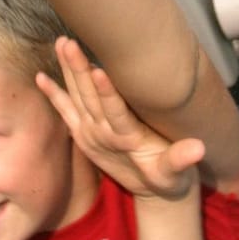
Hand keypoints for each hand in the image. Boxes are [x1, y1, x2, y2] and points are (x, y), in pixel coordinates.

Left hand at [37, 37, 201, 201]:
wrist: (153, 196)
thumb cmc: (171, 178)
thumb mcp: (178, 172)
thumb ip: (182, 159)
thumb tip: (198, 149)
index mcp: (129, 140)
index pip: (116, 113)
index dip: (107, 92)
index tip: (98, 70)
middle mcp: (104, 135)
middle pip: (90, 98)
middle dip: (78, 70)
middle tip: (69, 43)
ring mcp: (91, 135)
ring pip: (76, 98)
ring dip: (67, 72)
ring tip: (60, 44)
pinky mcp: (84, 135)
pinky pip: (66, 113)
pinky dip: (54, 95)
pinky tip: (40, 77)